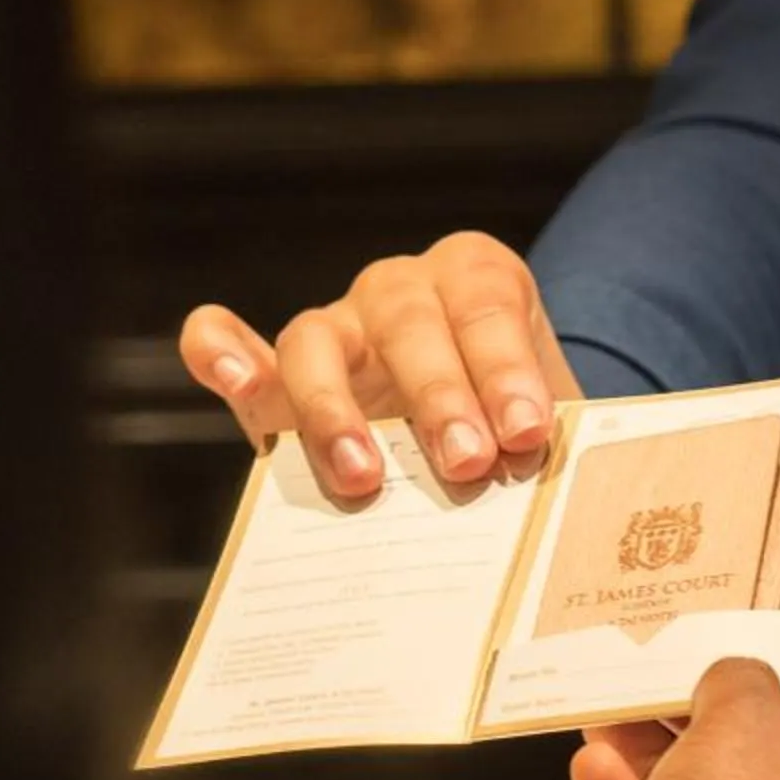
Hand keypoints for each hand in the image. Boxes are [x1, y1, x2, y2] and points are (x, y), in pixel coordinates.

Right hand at [178, 232, 580, 499]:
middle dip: (440, 396)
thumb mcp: (543, 420)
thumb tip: (561, 501)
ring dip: (335, 408)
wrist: (478, 428)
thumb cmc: (515, 423)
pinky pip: (225, 340)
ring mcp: (335, 328)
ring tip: (363, 478)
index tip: (527, 432)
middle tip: (469, 465)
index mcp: (477, 278)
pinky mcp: (276, 373)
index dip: (507, 367)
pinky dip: (218, 349)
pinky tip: (234, 379)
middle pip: (409, 325)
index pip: (486, 306)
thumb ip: (544, 443)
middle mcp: (399, 291)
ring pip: (316, 341)